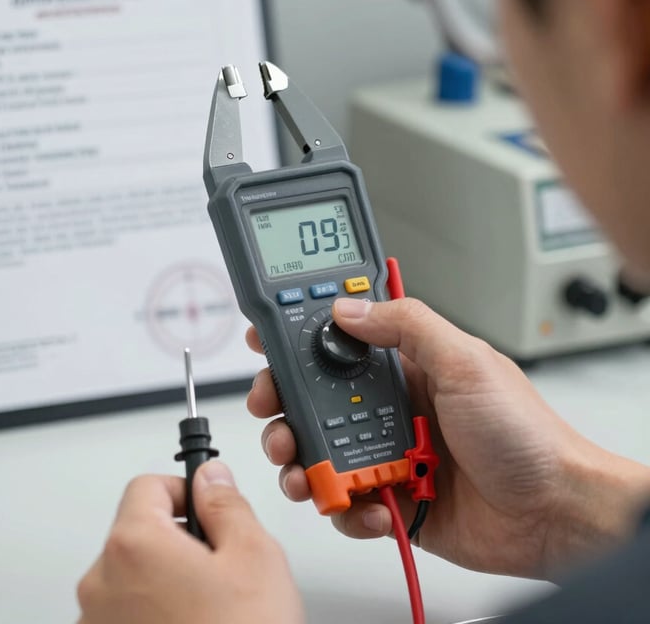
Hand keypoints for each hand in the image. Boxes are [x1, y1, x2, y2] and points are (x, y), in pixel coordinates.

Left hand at [77, 461, 303, 623]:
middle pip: (137, 533)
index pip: (147, 485)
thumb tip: (210, 478)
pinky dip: (153, 617)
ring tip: (209, 611)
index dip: (183, 491)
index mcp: (133, 546)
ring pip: (133, 579)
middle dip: (178, 542)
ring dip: (165, 582)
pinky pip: (126, 617)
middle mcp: (101, 585)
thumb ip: (226, 504)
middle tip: (219, 569)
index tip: (206, 510)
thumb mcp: (255, 557)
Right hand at [247, 297, 649, 579]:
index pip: (340, 343)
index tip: (266, 340)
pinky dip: (345, 508)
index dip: (298, 338)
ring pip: (320, 451)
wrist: (555, 514)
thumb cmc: (525, 433)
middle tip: (272, 409)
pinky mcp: (391, 498)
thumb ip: (407, 326)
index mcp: (406, 367)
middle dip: (284, 404)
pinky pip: (346, 502)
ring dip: (302, 460)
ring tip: (306, 469)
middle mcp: (390, 406)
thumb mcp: (466, 362)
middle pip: (314, 399)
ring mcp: (388, 453)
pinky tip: (368, 505)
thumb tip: (349, 307)